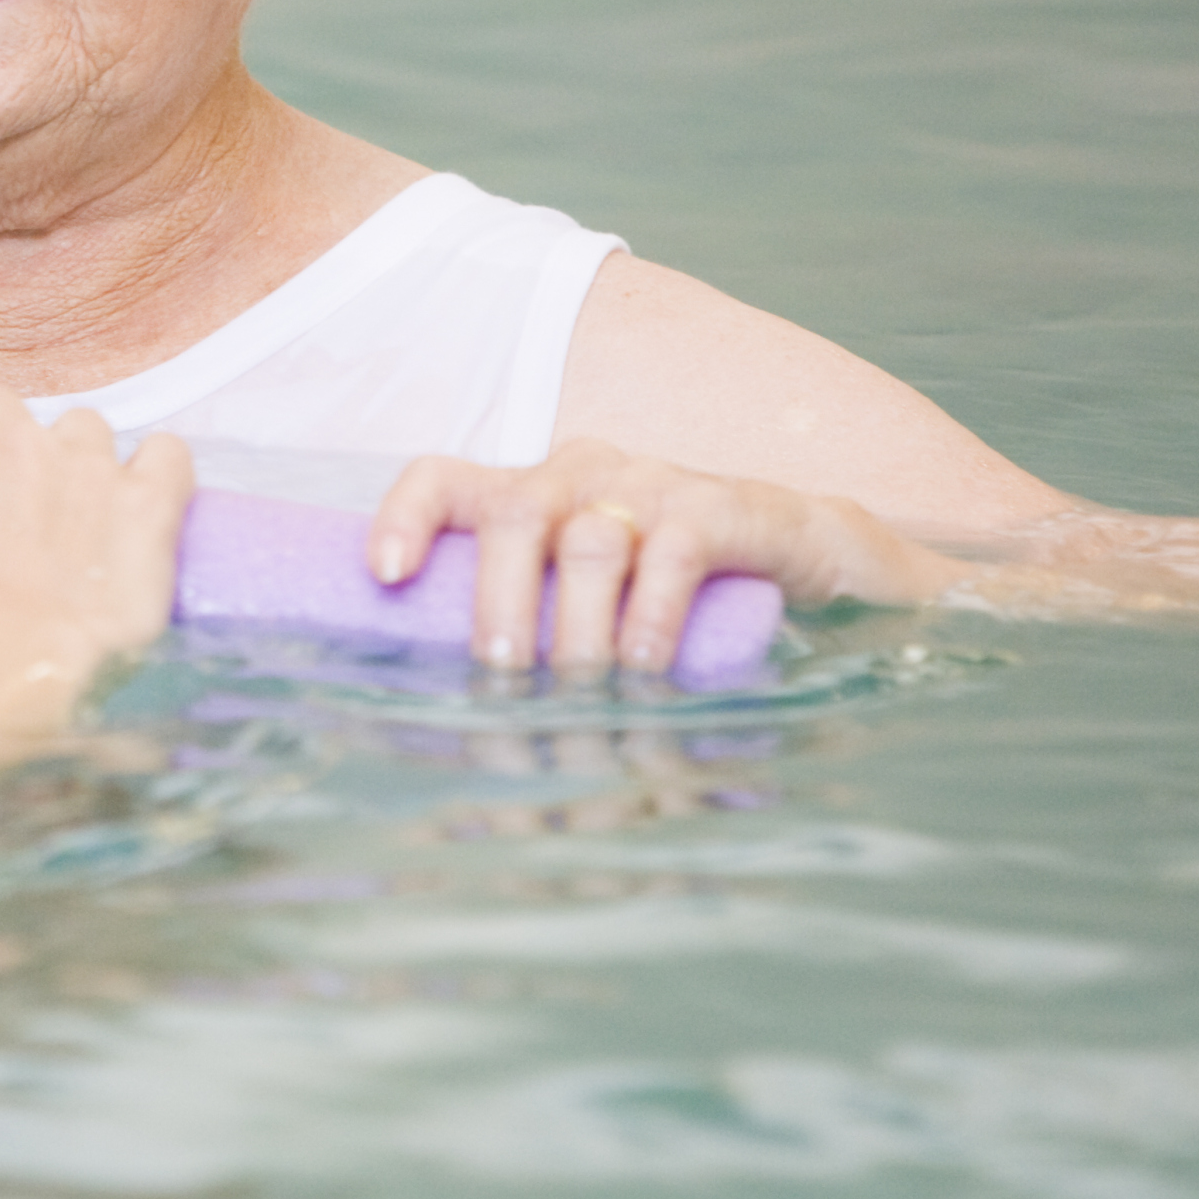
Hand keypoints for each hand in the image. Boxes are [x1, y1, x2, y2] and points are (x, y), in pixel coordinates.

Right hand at [0, 371, 192, 692]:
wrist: (23, 673)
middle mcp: (18, 441)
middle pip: (4, 402)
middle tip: (2, 498)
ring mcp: (90, 464)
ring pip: (82, 423)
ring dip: (74, 456)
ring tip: (75, 511)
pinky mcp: (150, 498)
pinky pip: (166, 452)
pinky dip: (157, 469)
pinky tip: (144, 502)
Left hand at [368, 438, 955, 674]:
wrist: (812, 557)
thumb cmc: (677, 591)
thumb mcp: (591, 604)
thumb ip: (534, 633)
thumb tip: (468, 724)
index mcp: (535, 491)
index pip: (448, 478)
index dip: (407, 517)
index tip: (385, 576)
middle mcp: (583, 473)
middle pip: (513, 516)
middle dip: (497, 601)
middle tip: (497, 676)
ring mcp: (652, 485)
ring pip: (588, 543)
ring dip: (575, 628)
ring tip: (574, 690)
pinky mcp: (722, 508)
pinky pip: (673, 552)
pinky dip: (650, 614)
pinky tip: (645, 665)